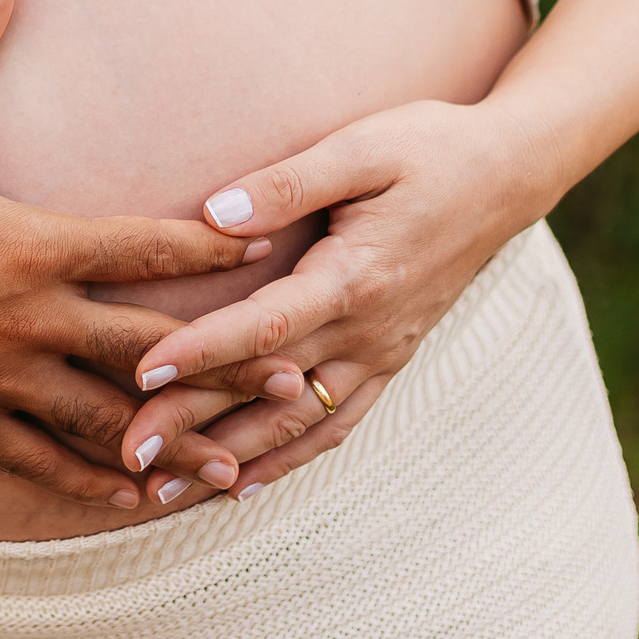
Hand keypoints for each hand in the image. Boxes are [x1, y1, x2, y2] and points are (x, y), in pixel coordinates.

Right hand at [0, 0, 299, 507]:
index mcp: (26, 245)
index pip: (142, 246)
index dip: (213, 244)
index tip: (276, 242)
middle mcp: (24, 321)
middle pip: (148, 348)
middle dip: (225, 362)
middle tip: (297, 376)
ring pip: (104, 423)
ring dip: (175, 443)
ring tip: (240, 466)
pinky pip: (39, 461)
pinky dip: (93, 482)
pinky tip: (137, 500)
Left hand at [123, 94, 552, 496]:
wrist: (509, 174)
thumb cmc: (430, 148)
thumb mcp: (362, 148)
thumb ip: (287, 184)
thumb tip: (214, 215)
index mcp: (354, 277)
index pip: (264, 327)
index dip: (200, 351)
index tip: (141, 373)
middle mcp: (368, 330)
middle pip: (266, 390)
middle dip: (194, 426)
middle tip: (129, 456)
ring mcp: (381, 353)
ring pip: (298, 424)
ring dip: (231, 461)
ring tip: (165, 491)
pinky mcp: (389, 360)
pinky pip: (336, 424)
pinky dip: (288, 460)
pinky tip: (241, 485)